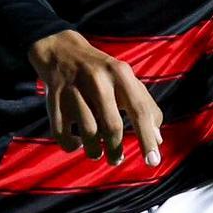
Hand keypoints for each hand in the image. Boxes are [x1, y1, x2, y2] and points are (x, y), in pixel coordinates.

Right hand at [28, 30, 163, 166]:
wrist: (61, 51)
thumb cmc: (102, 72)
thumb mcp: (126, 80)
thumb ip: (145, 106)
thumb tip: (158, 140)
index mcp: (120, 73)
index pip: (139, 110)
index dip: (147, 138)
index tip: (153, 162)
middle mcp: (97, 79)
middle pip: (112, 127)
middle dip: (116, 150)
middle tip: (117, 160)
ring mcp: (74, 89)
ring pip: (88, 134)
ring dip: (95, 151)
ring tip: (98, 153)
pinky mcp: (54, 100)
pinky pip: (63, 135)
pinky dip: (72, 146)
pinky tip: (78, 142)